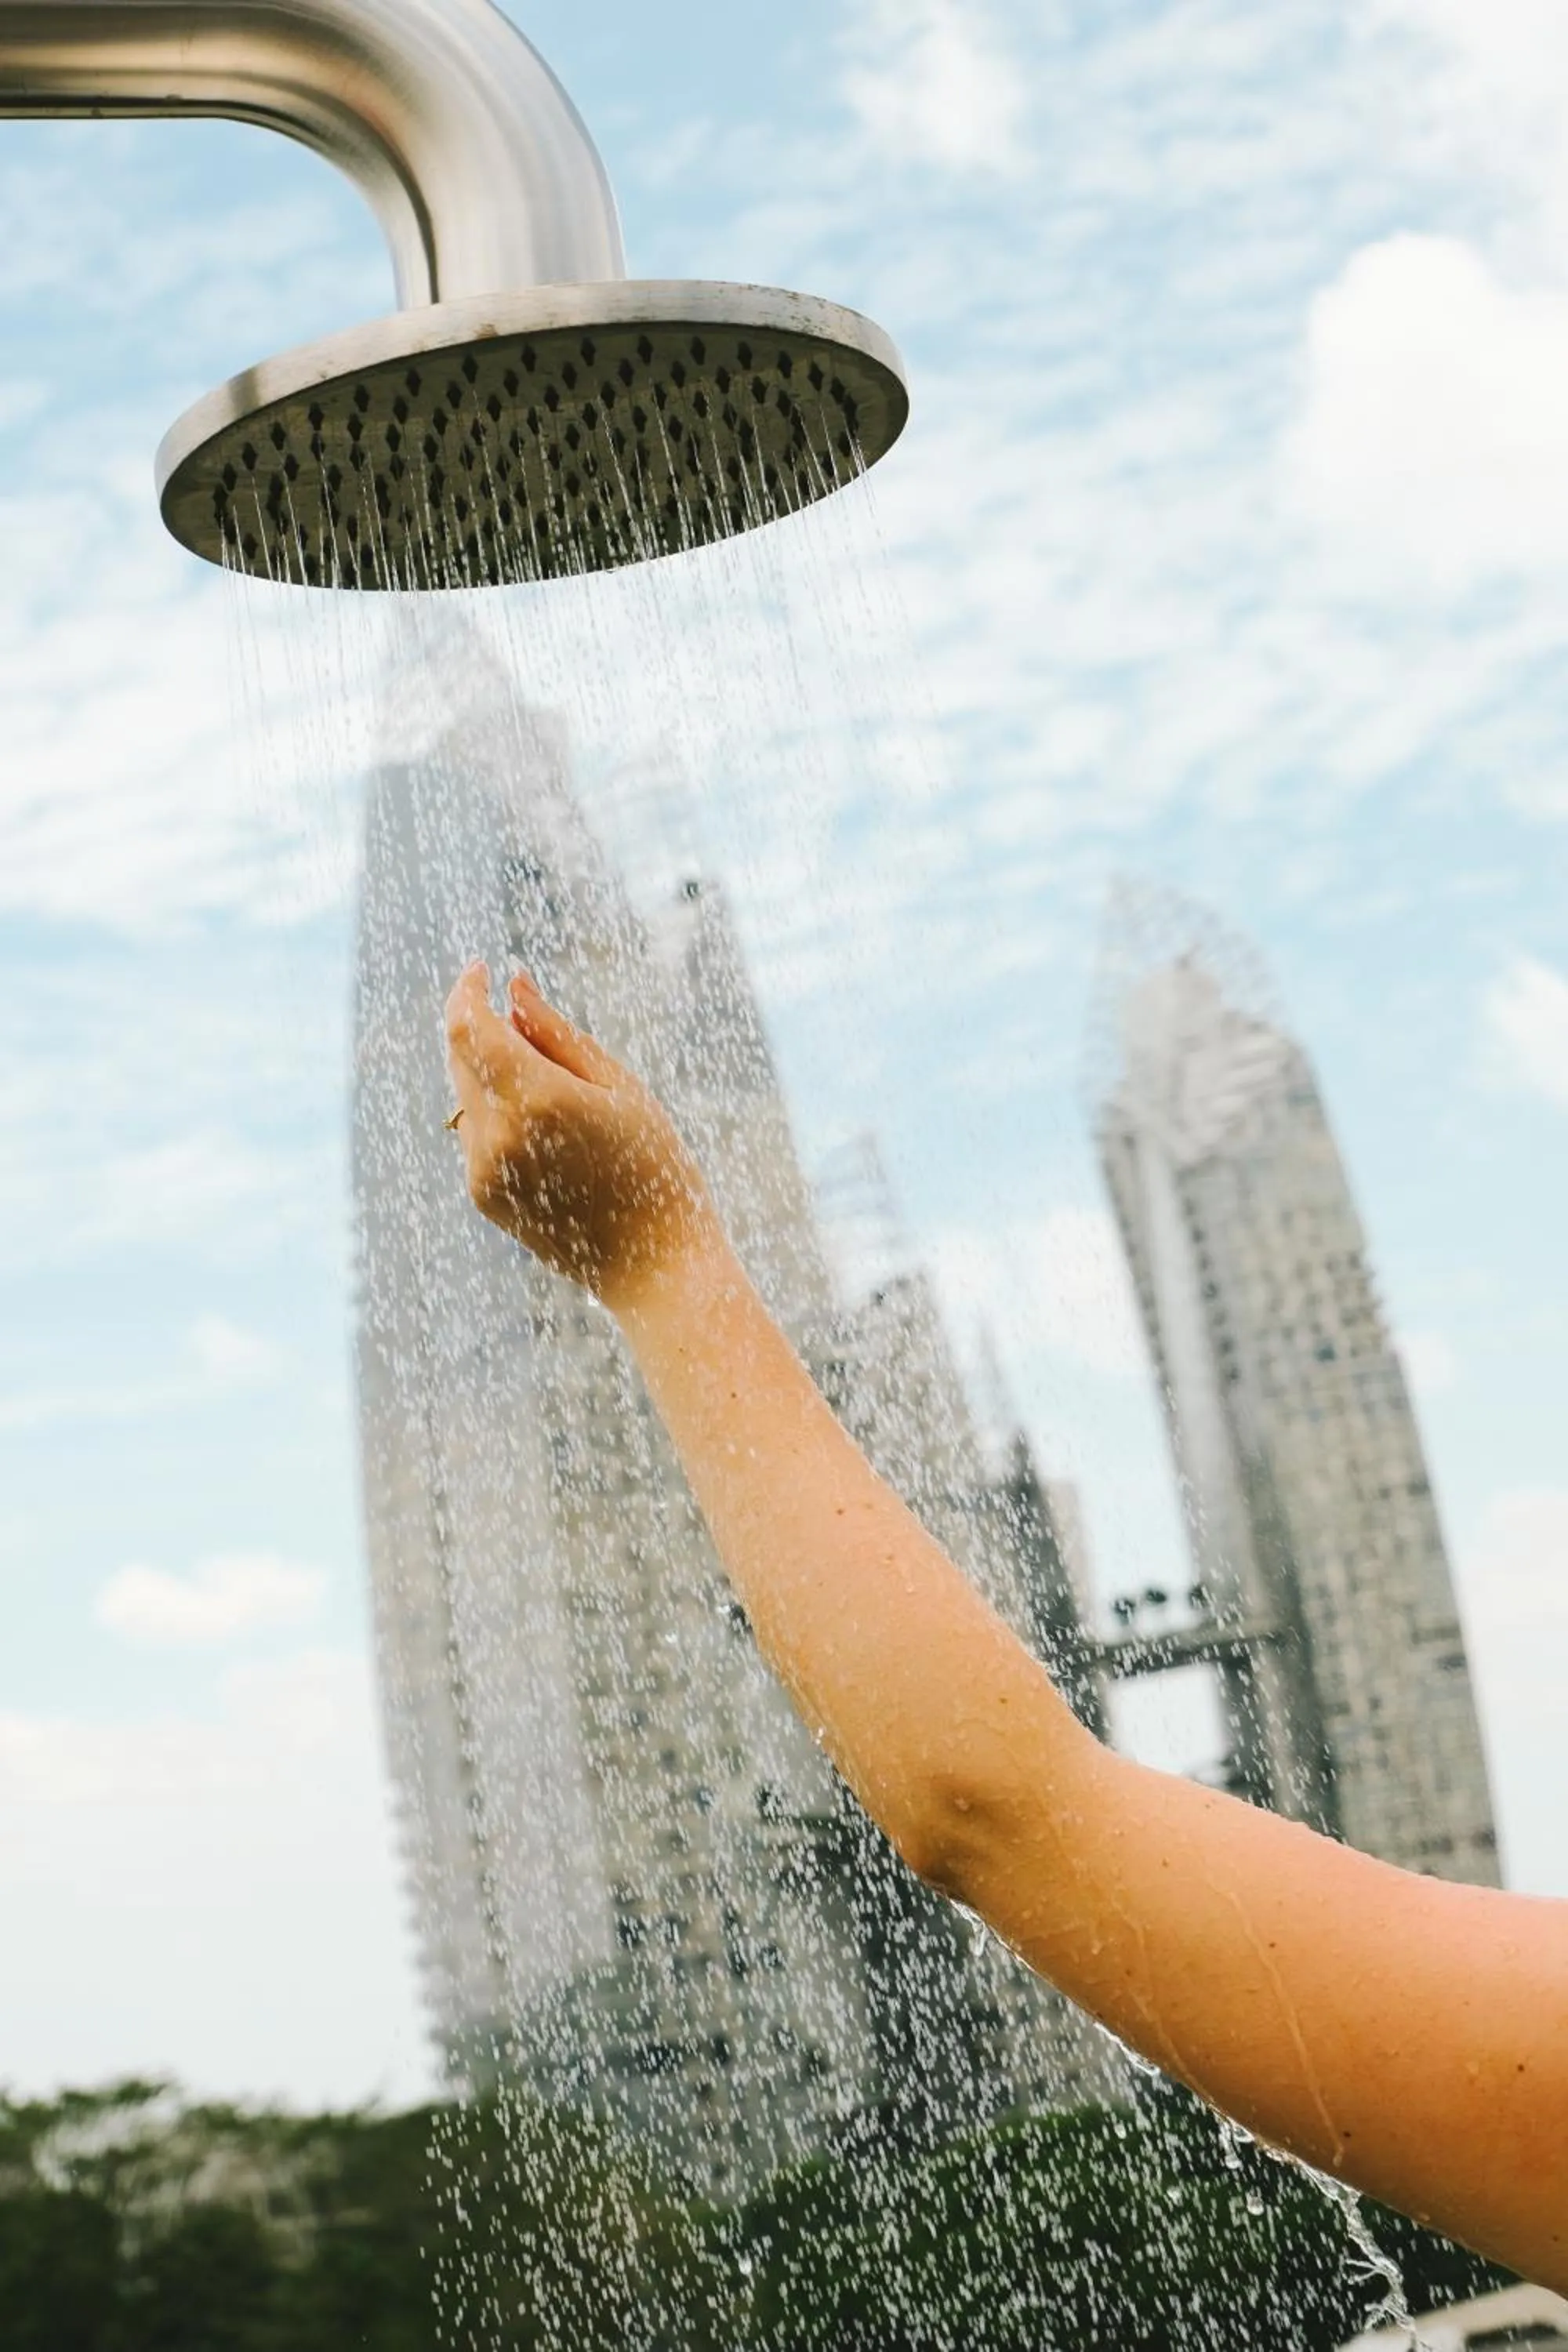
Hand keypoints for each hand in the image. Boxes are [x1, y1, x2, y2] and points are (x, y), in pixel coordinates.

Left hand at [444, 963, 723, 1311]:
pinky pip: (474, 1132)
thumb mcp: (617, 1086)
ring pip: (464, 1094)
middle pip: (461, 1056)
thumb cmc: (653, 1165)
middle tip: (530, 1022)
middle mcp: (498, 1135)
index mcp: (537, 1100)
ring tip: (561, 1096)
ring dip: (492, 1072)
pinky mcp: (482, 1194)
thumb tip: (513, 986)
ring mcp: (483, 1169)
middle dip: (483, 1027)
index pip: (469, 1027)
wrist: (652, 1262)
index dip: (468, 990)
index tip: (481, 968)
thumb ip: (555, 1032)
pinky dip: (498, 1113)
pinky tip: (553, 1138)